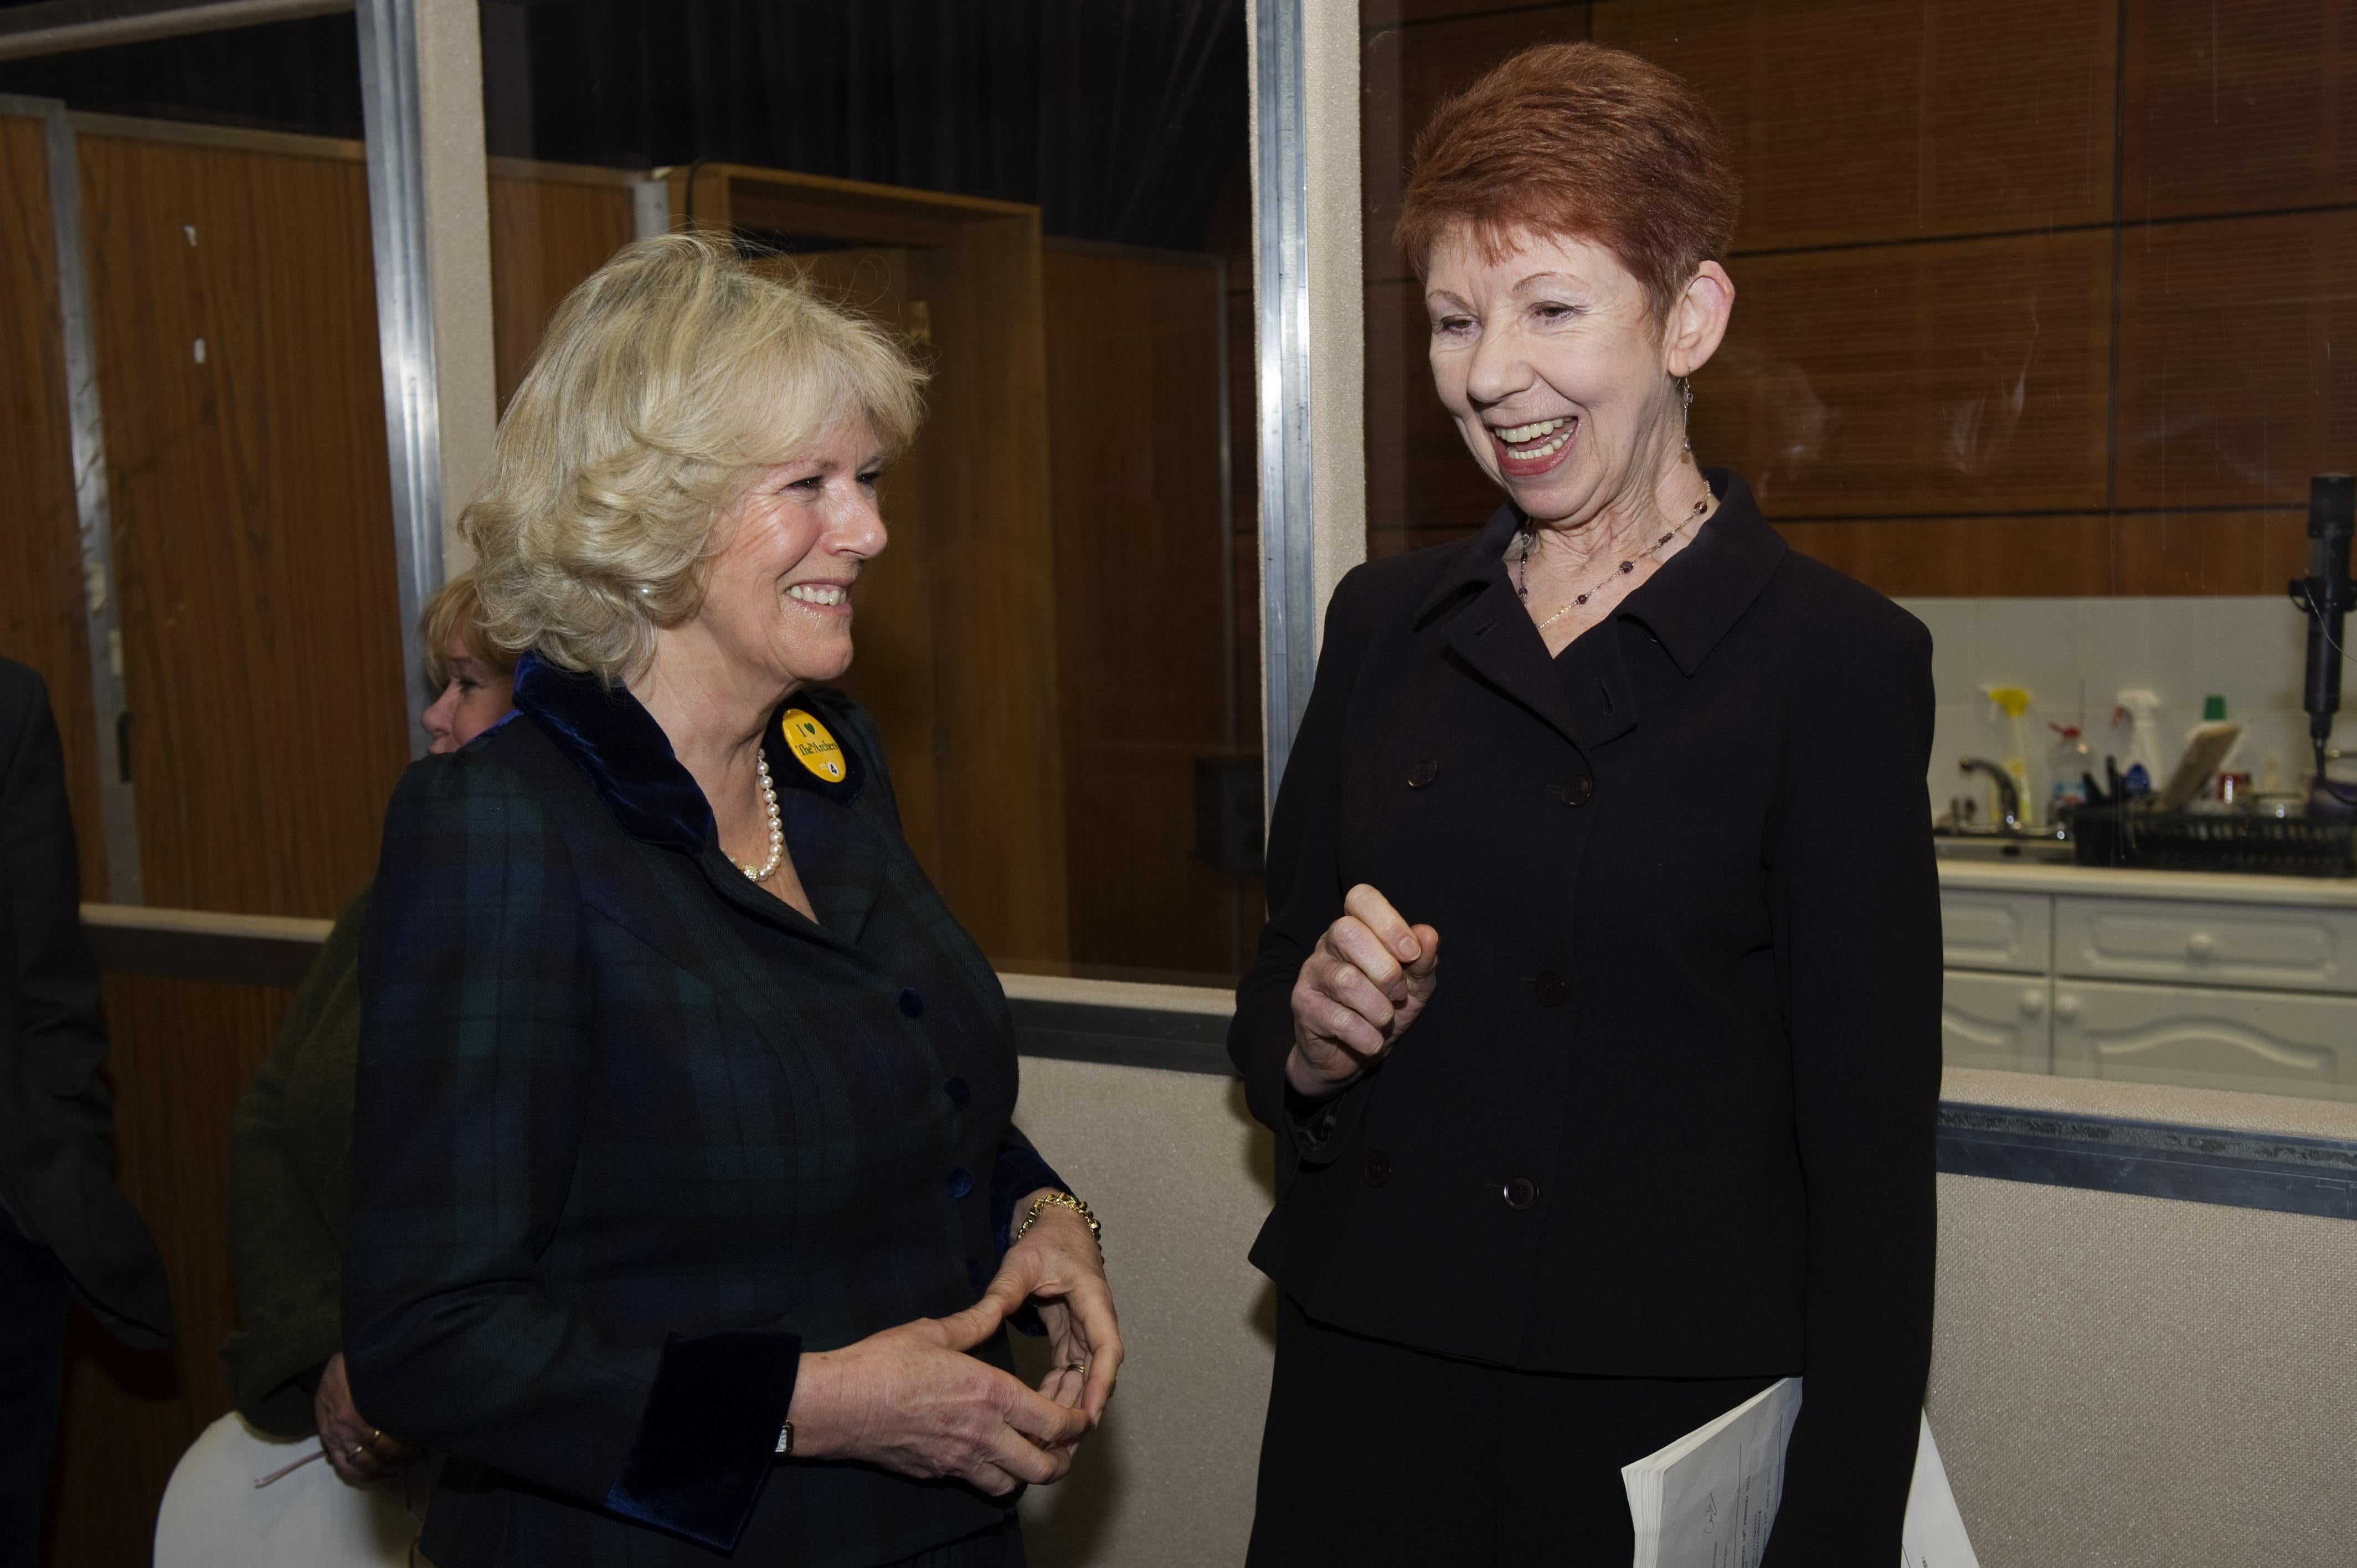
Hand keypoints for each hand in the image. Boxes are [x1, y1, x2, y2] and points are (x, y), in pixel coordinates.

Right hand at [314, 1352, 417, 1484]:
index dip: (407, 1447)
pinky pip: (344, 1467)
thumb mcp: (379, 1373)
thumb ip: (395, 1391)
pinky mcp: (327, 1441)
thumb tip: (422, 1401)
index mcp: (359, 1412)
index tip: (422, 1444)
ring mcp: (334, 1437)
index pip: (387, 1442)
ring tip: (401, 1465)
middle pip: (377, 1455)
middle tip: (416, 1453)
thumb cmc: (359, 1364)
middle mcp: (345, 1428)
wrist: (330, 1362)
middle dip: (399, 1458)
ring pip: (361, 1466)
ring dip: (383, 1469)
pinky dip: (363, 1475)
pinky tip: (380, 1474)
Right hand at [788, 1293, 1092, 1496]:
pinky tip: (984, 1449)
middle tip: (1065, 1444)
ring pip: (1011, 1485)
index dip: (1077, 1424)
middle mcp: (982, 1435)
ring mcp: (957, 1461)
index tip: (1081, 1416)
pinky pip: (975, 1482)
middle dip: (1063, 1460)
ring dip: (1026, 1471)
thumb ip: (976, 1321)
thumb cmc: (883, 1363)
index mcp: (991, 1395)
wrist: (837, 1405)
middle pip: (1043, 1469)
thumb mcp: (935, 1331)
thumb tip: (997, 1306)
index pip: (1054, 1424)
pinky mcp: (935, 1473)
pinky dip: (990, 1472)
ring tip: (1027, 1449)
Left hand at [989, 1192, 1122, 1422]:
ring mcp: (1085, 1328)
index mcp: (1093, 1299)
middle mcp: (1096, 1318)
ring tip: (1049, 1435)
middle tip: (1064, 1440)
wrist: (1055, 1225)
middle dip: (1084, 1406)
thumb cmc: (1045, 1240)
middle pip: (1097, 1370)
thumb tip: (981, 1320)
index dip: (1101, 1383)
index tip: (1091, 1414)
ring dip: (1070, 1402)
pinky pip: (1070, 1368)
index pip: (1107, 1347)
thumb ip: (1004, 1292)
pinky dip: (1059, 1389)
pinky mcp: (1072, 1333)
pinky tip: (1041, 1411)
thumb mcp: (1021, 1263)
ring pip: (1084, 1373)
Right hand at [1286, 883, 1438, 1097]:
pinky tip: (1370, 1040)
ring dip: (1379, 1009)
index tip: (1411, 953)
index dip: (1390, 922)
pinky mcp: (1302, 1006)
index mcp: (1356, 928)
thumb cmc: (1384, 1008)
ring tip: (1384, 1019)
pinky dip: (1366, 1036)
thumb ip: (1423, 960)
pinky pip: (1338, 1019)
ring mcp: (1312, 974)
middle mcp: (1328, 944)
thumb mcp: (1413, 984)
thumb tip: (1428, 934)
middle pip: (1347, 932)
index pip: (1361, 898)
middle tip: (1398, 994)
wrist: (1353, 1054)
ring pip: (1346, 980)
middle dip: (1386, 971)